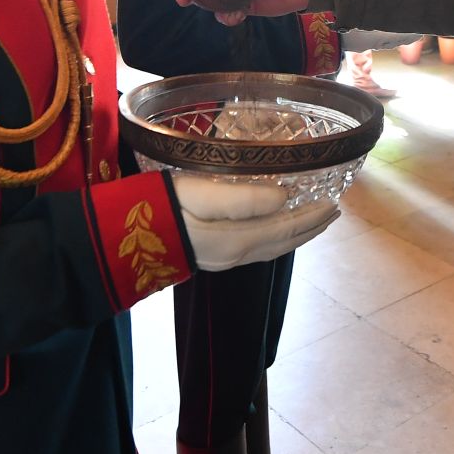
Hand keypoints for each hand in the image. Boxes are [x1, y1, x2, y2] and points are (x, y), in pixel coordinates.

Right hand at [171, 176, 339, 270]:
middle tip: (333, 214)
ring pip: (270, 248)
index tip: (335, 204)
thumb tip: (285, 197)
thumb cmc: (159, 205)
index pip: (285, 229)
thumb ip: (244, 198)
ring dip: (295, 235)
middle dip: (310, 229)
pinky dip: (275, 238)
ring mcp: (221, 259)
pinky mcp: (210, 256)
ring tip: (312, 222)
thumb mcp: (201, 193)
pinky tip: (274, 230)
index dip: (312, 218)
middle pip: (282, 243)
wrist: (118, 236)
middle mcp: (234, 255)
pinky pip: (256, 248)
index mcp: (236, 240)